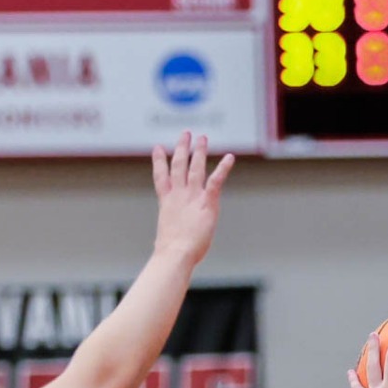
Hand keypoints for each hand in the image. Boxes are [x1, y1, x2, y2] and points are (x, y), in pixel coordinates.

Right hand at [151, 132, 234, 266]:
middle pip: (178, 165)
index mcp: (167, 202)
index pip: (160, 177)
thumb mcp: (168, 236)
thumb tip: (166, 244)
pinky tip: (230, 157)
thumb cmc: (171, 252)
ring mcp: (192, 197)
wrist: (176, 253)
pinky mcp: (207, 202)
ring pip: (195, 168)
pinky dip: (223, 168)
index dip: (158, 161)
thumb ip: (171, 231)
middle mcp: (178, 195)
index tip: (157, 148)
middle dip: (182, 148)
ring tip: (202, 138)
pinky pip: (216, 180)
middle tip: (185, 134)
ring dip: (199, 151)